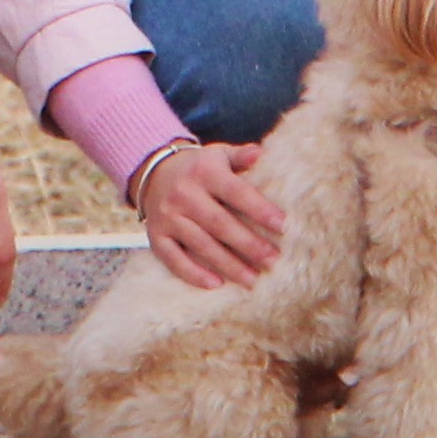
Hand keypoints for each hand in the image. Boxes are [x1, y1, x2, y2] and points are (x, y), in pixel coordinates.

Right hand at [141, 140, 284, 288]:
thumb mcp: (219, 155)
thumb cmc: (199, 168)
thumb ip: (242, 156)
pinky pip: (174, 258)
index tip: (283, 227)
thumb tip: (262, 153)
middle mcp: (183, 194)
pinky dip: (193, 274)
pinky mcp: (156, 235)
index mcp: (204, 172)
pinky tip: (216, 284)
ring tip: (253, 280)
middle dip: (249, 245)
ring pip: (201, 245)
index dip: (259, 210)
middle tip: (273, 261)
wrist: (153, 172)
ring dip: (229, 265)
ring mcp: (168, 216)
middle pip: (220, 224)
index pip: (236, 192)